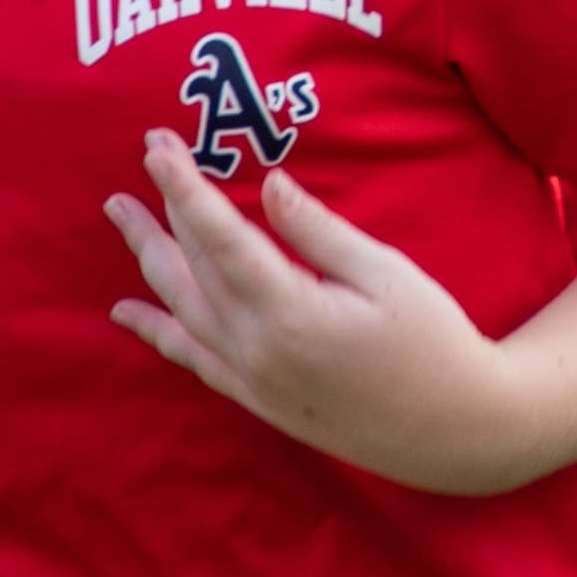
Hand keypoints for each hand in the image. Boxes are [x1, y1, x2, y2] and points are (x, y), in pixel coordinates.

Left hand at [107, 132, 549, 492]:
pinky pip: (193, 359)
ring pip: (182, 308)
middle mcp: (256, 350)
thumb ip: (319, 232)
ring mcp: (252, 379)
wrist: (454, 431)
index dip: (185, 187)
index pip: (220, 236)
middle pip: (192, 267)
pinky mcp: (258, 399)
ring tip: (121, 214)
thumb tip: (268, 185)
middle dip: (164, 208)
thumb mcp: (386, 274)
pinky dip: (158, 332)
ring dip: (149, 258)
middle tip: (144, 155)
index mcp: (290, 312)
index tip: (157, 146)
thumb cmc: (433, 342)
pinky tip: (128, 311)